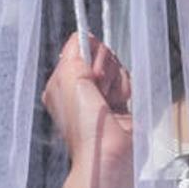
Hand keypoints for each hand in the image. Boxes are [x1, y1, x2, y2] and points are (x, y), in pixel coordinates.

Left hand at [42, 34, 133, 187]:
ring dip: (117, 82)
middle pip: (101, 56)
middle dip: (105, 69)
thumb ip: (74, 52)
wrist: (108, 151)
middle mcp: (79, 87)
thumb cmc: (84, 123)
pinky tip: (120, 104)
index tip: (91, 65)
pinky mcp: (119, 101)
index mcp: (61, 81)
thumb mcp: (70, 79)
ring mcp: (100, 94)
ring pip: (117, 68)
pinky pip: (127, 82)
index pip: (78, 48)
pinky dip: (126, 90)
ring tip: (110, 100)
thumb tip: (83, 36)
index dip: (89, 52)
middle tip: (99, 87)